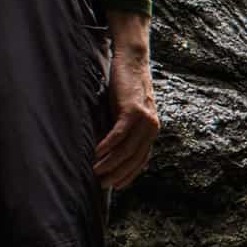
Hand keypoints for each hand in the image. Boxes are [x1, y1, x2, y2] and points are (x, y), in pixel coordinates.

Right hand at [96, 12, 158, 188]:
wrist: (132, 60)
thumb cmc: (124, 87)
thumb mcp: (124, 112)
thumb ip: (122, 130)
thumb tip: (107, 151)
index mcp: (151, 130)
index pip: (141, 160)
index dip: (128, 174)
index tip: (115, 186)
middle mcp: (152, 127)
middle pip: (135, 158)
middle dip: (118, 173)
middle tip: (101, 184)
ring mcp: (145, 119)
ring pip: (127, 149)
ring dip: (110, 163)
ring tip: (95, 171)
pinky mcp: (134, 110)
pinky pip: (120, 134)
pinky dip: (108, 145)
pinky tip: (96, 153)